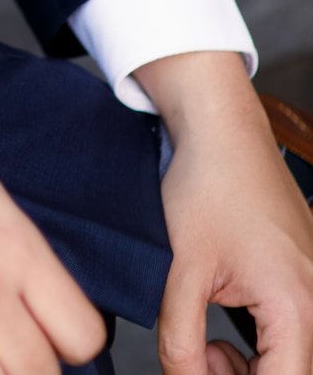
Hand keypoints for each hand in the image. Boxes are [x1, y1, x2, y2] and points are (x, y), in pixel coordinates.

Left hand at [136, 51, 312, 374]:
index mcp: (297, 307)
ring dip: (250, 368)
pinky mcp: (305, 278)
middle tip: (198, 358)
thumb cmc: (207, 184)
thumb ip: (181, 340)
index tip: (199, 373)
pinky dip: (259, 344)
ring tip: (207, 343)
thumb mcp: (180, 270)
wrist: (220, 130)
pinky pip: (291, 333)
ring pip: (289, 359)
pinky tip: (224, 330)